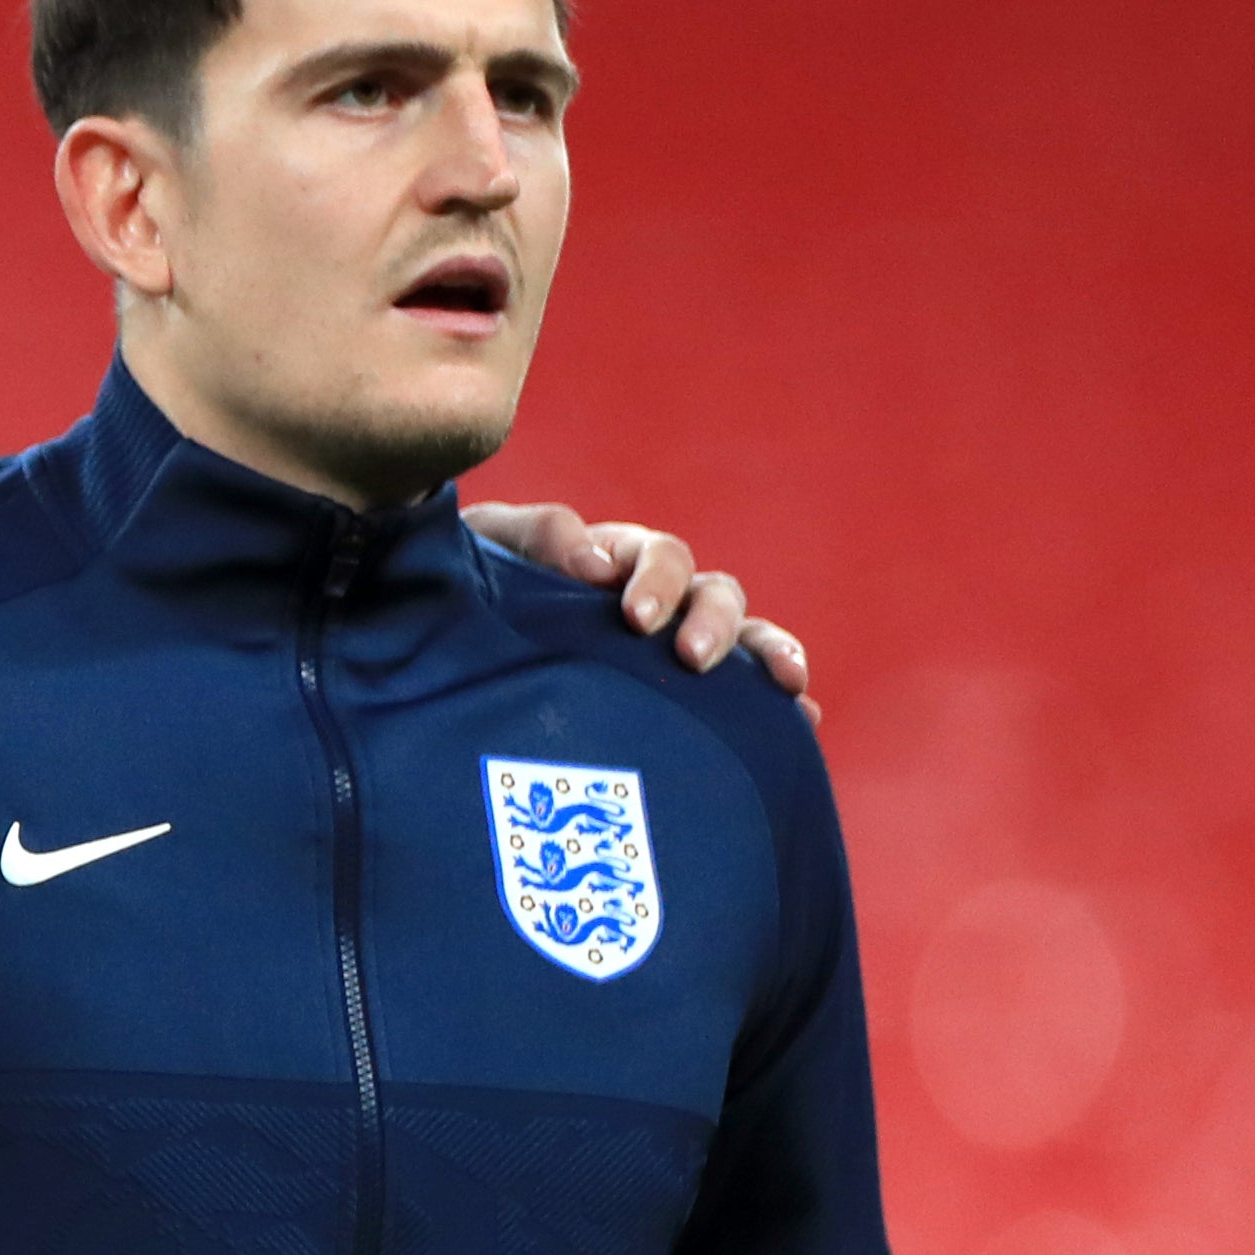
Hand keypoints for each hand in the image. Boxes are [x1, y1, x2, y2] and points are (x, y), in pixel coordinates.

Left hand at [461, 502, 814, 725]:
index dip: (654, 579)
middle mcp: (659, 599)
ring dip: (766, 652)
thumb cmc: (472, 590)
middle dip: (710, 622)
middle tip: (688, 657)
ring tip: (783, 685)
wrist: (450, 650)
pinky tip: (804, 719)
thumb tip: (591, 560)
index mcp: (616, 560)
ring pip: (744, 637)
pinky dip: (779, 699)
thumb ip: (533, 535)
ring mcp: (674, 645)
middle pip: (713, 593)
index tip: (632, 615)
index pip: (657, 556)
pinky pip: (746, 692)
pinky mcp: (683, 695)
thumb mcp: (489, 548)